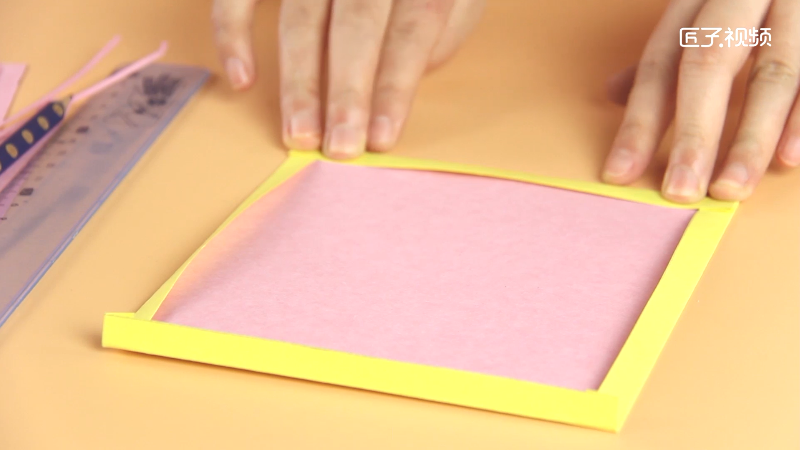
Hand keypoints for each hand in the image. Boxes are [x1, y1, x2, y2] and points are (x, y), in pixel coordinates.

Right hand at [212, 0, 484, 158]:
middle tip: (339, 148)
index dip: (396, 85)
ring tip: (298, 134)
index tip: (381, 138)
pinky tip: (243, 81)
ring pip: (300, 16)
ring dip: (298, 81)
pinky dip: (234, 32)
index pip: (412, 28)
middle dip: (346, 92)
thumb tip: (403, 80)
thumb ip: (442, 30)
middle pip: (355, 24)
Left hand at [603, 0, 799, 202]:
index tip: (619, 173)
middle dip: (694, 133)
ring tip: (731, 188)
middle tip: (679, 191)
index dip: (638, 121)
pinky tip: (790, 159)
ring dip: (751, 138)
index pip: (661, 63)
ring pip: (774, 73)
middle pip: (710, 64)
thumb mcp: (704, 8)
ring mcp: (797, 5)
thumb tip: (613, 92)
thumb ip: (668, 53)